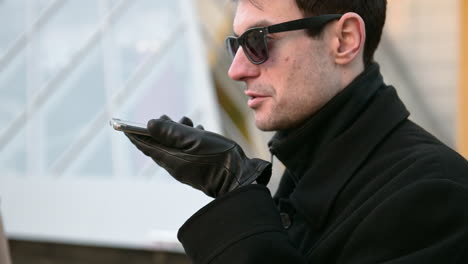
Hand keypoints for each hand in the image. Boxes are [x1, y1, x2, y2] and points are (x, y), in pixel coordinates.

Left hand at [125, 116, 271, 197]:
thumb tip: (150, 124)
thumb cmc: (217, 158)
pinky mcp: (198, 167)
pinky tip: (199, 130)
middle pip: (160, 145)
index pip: (146, 145)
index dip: (135, 134)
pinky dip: (189, 139)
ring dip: (178, 131)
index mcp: (170, 158)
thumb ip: (171, 131)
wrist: (239, 179)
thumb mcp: (194, 139)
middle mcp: (175, 165)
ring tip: (186, 120)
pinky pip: (187, 151)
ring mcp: (187, 167)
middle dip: (160, 129)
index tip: (124, 126)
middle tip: (165, 116)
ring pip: (175, 146)